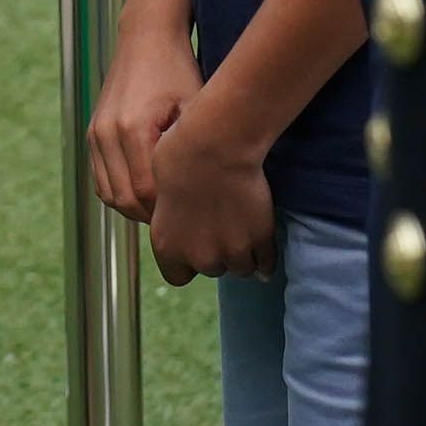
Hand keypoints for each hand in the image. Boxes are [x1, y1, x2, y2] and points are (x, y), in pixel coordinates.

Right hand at [85, 12, 200, 224]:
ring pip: (109, 194)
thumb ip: (191, 152)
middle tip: (182, 218)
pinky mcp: (92, 133)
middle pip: (124, 198)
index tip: (195, 215)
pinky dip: (120, 193)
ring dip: (134, 207)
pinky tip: (147, 192)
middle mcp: (106, 132)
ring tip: (166, 207)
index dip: (169, 211)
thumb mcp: (194, 109)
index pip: (146, 192)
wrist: (147, 40)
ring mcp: (96, 132)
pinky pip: (101, 179)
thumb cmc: (179, 73)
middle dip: (152, 216)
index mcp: (132, 128)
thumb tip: (204, 196)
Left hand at [148, 105, 278, 284]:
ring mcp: (232, 251)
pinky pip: (266, 263)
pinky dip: (265, 257)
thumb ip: (171, 222)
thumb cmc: (178, 159)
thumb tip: (183, 228)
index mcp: (167, 247)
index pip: (177, 277)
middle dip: (215, 252)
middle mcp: (199, 257)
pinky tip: (262, 246)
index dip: (186, 263)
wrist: (212, 148)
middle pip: (212, 269)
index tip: (193, 246)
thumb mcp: (159, 196)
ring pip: (241, 269)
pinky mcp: (259, 240)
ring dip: (241, 254)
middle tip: (218, 226)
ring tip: (239, 230)